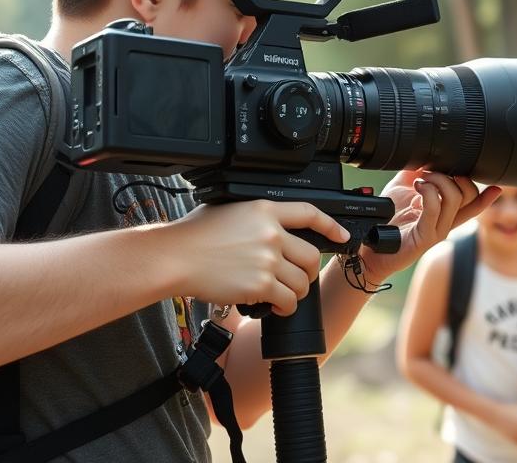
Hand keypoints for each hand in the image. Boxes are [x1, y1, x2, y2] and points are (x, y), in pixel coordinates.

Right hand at [166, 200, 348, 315]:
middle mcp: (271, 232)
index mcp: (264, 209)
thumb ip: (253, 218)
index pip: (309, 213)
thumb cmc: (193, 235)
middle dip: (308, 271)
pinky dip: (285, 308)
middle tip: (300, 279)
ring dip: (296, 293)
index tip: (340, 235)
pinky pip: (287, 300)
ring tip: (283, 296)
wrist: (175, 257)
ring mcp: (268, 258)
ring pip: (301, 281)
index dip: (330, 225)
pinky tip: (275, 308)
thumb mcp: (227, 210)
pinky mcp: (261, 284)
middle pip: (311, 255)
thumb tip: (267, 228)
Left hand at [355, 169, 500, 284]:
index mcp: (444, 214)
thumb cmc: (388, 220)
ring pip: (454, 198)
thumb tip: (423, 156)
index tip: (496, 186)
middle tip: (430, 173)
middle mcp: (445, 224)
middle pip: (468, 196)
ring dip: (438, 181)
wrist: (371, 247)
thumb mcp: (402, 190)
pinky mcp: (425, 236)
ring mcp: (437, 231)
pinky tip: (417, 188)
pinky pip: (434, 208)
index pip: (474, 205)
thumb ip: (415, 173)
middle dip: (453, 176)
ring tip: (421, 180)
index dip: (487, 197)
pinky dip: (428, 192)